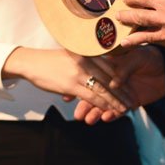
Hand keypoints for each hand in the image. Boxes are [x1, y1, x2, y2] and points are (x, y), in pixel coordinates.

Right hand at [3, 48, 134, 113]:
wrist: (31, 63)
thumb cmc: (50, 61)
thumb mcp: (71, 56)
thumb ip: (86, 63)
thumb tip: (97, 73)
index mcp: (88, 53)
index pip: (111, 66)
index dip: (122, 78)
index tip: (131, 86)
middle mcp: (87, 60)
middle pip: (111, 78)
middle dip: (123, 91)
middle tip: (133, 100)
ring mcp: (80, 72)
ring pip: (104, 89)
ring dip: (117, 101)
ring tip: (126, 108)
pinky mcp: (72, 84)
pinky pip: (93, 96)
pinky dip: (103, 104)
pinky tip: (110, 110)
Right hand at [73, 48, 164, 124]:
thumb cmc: (150, 58)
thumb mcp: (136, 58)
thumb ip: (124, 69)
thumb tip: (113, 84)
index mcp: (108, 66)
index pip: (92, 77)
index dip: (81, 85)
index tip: (70, 95)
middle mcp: (110, 80)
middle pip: (94, 94)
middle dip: (85, 105)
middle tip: (78, 114)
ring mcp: (118, 93)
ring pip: (103, 105)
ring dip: (95, 113)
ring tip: (88, 120)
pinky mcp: (128, 103)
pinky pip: (117, 111)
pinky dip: (112, 115)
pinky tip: (106, 118)